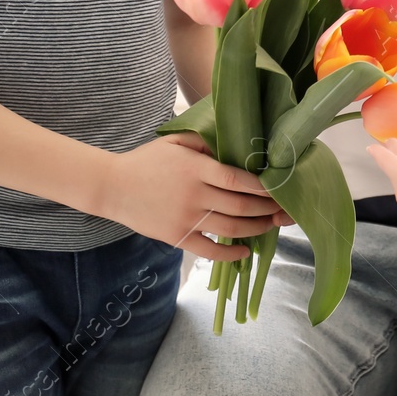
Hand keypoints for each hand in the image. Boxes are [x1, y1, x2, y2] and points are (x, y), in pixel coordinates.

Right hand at [96, 132, 292, 259]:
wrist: (112, 187)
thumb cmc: (147, 160)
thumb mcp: (176, 141)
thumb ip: (205, 141)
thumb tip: (237, 145)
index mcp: (195, 169)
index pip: (237, 180)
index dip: (262, 187)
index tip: (279, 188)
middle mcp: (193, 195)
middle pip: (240, 206)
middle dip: (267, 209)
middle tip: (284, 209)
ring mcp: (185, 219)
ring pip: (231, 228)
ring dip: (256, 229)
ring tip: (270, 225)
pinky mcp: (177, 237)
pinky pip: (209, 251)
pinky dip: (231, 254)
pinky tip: (246, 251)